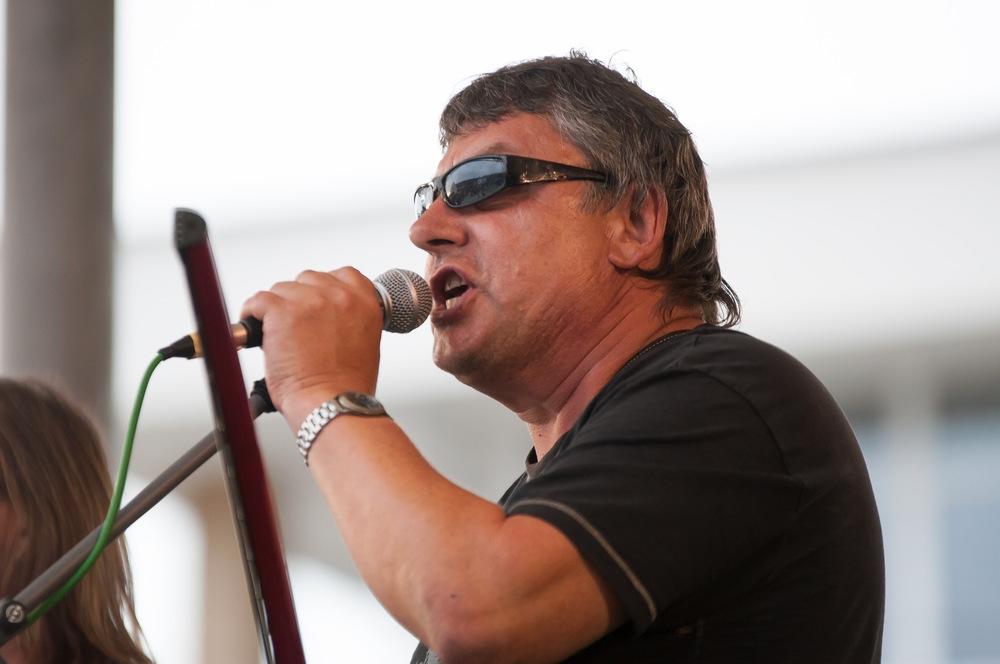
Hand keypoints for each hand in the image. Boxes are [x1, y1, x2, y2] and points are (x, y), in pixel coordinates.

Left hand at [240, 267, 382, 423]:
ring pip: (282, 289)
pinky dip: (252, 313)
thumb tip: (326, 317)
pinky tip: (255, 329)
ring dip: (276, 309)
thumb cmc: (346, 386)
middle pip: (308, 280)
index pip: (343, 275)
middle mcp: (340, 296)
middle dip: (299, 300)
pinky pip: (259, 300)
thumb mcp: (365, 343)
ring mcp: (310, 300)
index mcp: (365, 302)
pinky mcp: (282, 311)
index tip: (315, 301)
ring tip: (277, 334)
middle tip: (294, 326)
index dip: (323, 289)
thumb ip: (349, 320)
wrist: (331, 403)